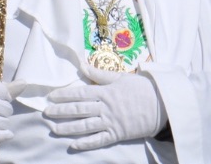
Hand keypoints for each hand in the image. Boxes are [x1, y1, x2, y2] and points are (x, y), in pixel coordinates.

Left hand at [44, 66, 166, 150]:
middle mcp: (105, 108)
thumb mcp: (121, 77)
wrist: (164, 105)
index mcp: (105, 92)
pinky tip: (73, 145)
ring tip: (54, 129)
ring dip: (68, 128)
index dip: (64, 95)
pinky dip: (86, 144)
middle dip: (61, 111)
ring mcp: (111, 122)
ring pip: (85, 126)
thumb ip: (100, 74)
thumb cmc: (143, 88)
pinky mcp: (118, 134)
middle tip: (46, 113)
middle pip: (79, 110)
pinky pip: (100, 140)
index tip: (51, 97)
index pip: (80, 93)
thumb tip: (82, 65)